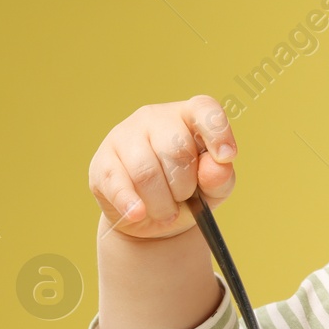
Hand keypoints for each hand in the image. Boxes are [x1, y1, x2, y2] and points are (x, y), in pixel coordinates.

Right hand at [88, 95, 237, 240]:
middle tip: (183, 198)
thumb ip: (221, 177)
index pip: (205, 110)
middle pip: (176, 149)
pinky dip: (132, 205)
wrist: (152, 218)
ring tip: (165, 211)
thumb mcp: (214, 189)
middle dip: (185, 185)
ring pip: (146, 171)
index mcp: (188, 115)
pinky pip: (118, 185)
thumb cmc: (190, 193)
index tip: (227, 157)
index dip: (218, 132)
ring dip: (161, 202)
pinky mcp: (102, 163)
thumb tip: (217, 165)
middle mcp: (155, 117)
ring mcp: (124, 135)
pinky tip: (139, 213)